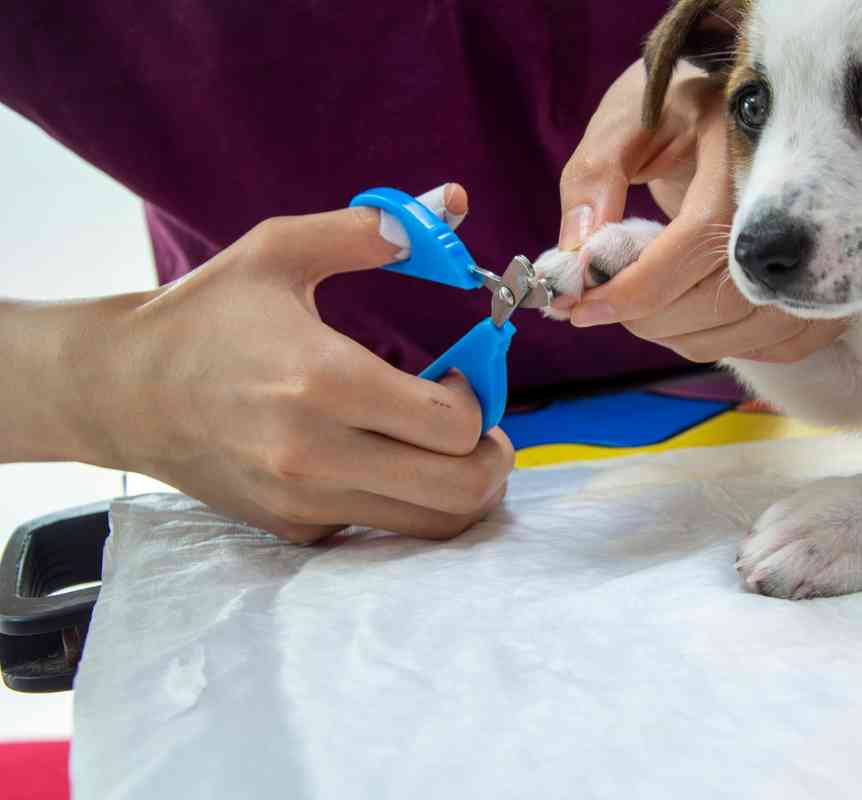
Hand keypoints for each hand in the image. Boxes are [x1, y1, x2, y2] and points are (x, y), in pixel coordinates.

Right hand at [71, 185, 511, 542]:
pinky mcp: (294, 528)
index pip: (454, 423)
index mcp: (325, 380)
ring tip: (446, 448)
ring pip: (432, 525)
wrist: (122, 391)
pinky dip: (405, 502)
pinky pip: (382, 531)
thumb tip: (455, 203)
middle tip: (483, 428)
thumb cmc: (206, 315)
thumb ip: (372, 229)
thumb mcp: (279, 251)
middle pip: (461, 488)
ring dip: (462, 488)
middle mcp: (319, 454)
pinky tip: (385, 461)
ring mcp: (306, 500)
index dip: (481, 399)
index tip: (461, 375)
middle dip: (493, 457)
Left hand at [557, 61, 845, 362]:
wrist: (726, 123)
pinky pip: (774, 344)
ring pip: (743, 329)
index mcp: (742, 148)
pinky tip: (686, 316)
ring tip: (639, 306)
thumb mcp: (624, 125)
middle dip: (648, 317)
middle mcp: (794, 201)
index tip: (582, 307)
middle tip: (599, 307)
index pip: (699, 238)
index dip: (638, 285)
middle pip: (724, 296)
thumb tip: (579, 247)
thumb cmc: (670, 119)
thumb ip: (594, 176)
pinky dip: (719, 343)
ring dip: (675, 336)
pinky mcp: (823, 285)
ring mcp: (819, 248)